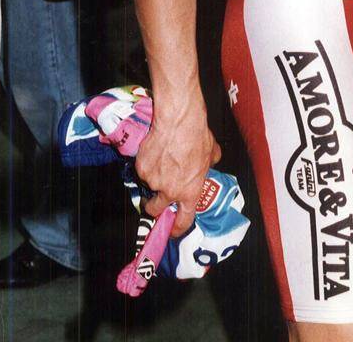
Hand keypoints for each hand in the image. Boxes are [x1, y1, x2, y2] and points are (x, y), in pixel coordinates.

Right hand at [136, 101, 221, 237]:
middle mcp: (170, 192)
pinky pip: (141, 171)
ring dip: (151, 179)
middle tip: (154, 197)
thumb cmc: (197, 136)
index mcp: (190, 192)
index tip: (171, 231)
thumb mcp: (211, 152)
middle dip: (153, 207)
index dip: (176, 229)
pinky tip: (153, 150)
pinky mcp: (141, 169)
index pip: (183, 220)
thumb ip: (210, 162)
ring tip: (158, 161)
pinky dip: (145, 164)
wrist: (179, 121)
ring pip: (147, 186)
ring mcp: (153, 181)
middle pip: (155, 210)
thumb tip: (212, 161)